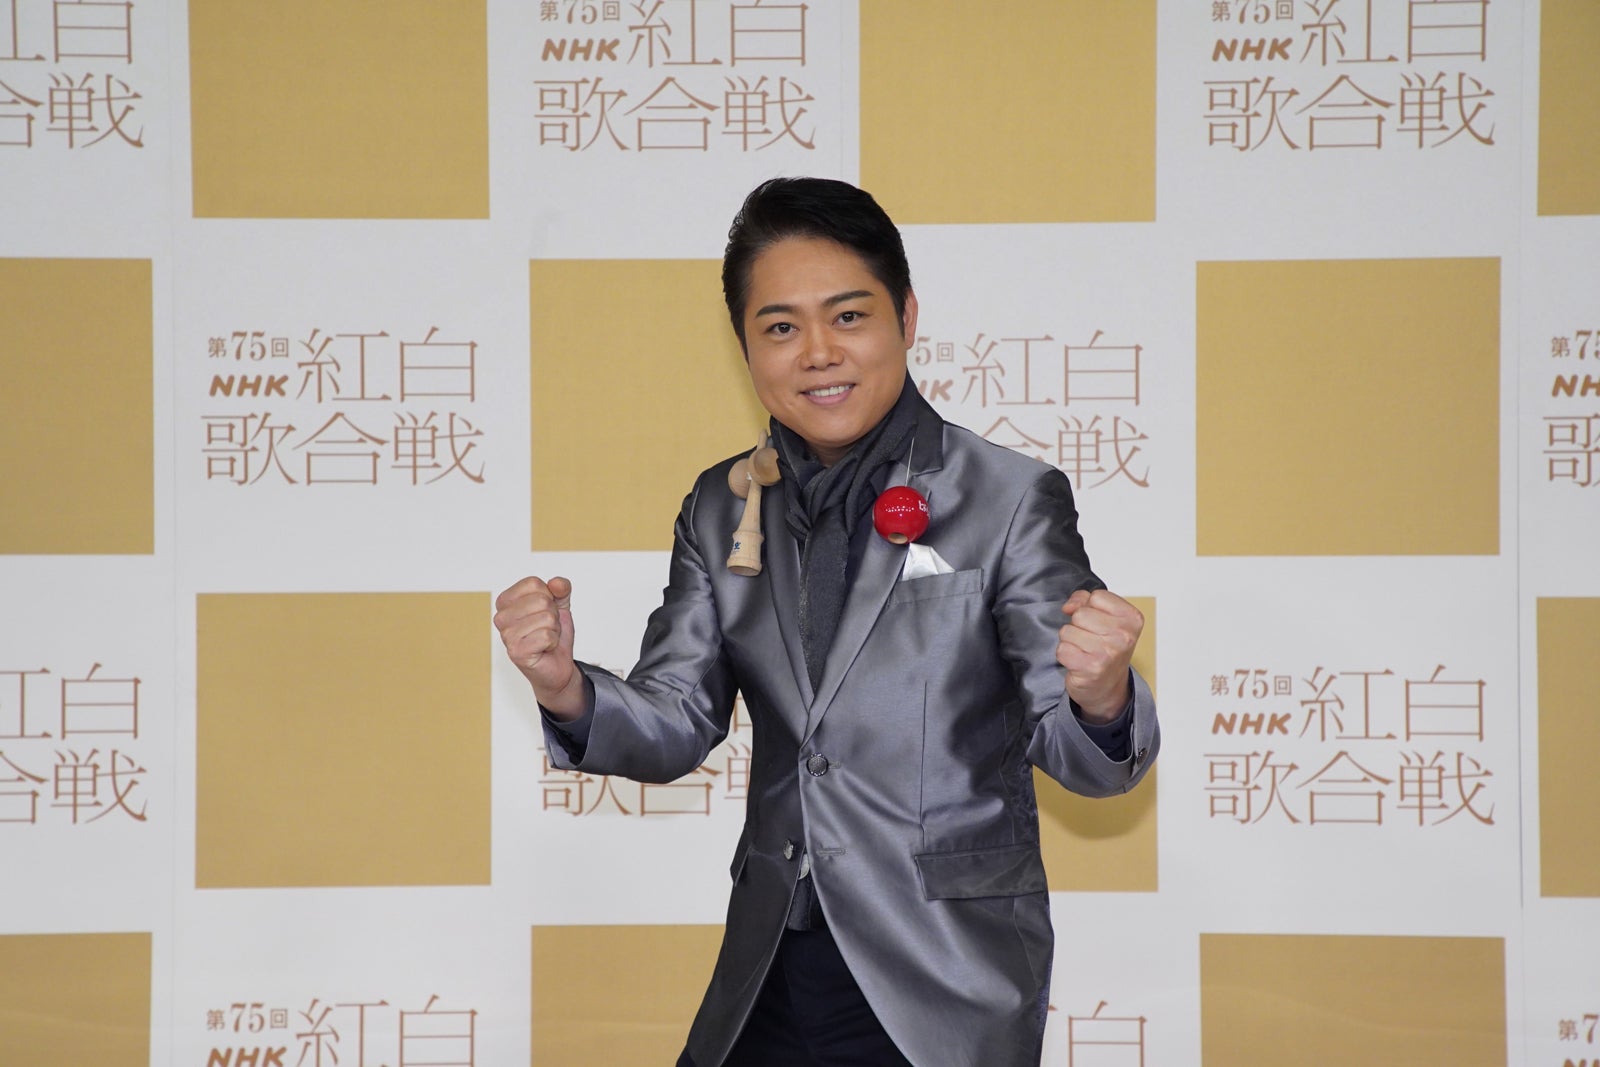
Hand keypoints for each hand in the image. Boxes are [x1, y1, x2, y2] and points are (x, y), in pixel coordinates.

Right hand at [493, 576, 584, 719]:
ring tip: (545, 639)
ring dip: (553, 629)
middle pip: (541, 600)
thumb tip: (557, 583)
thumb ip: (561, 589)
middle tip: (546, 628)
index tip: (544, 611)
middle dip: (553, 615)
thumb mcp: (560, 605)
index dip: (549, 596)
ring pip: (546, 618)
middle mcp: (501, 617)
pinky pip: (546, 635)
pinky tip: (544, 649)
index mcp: (506, 601)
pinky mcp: (516, 652)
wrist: (557, 665)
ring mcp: (506, 635)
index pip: (533, 583)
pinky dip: (553, 642)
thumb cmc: (552, 634)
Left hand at [1057, 588, 1141, 722]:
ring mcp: (1108, 653)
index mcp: (1132, 619)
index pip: (1097, 596)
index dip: (1090, 607)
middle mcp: (1123, 636)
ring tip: (1085, 651)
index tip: (1099, 623)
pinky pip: (1062, 649)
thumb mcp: (1105, 618)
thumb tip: (1068, 606)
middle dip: (1079, 626)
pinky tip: (1079, 661)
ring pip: (1067, 631)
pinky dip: (1065, 655)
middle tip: (1091, 640)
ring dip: (1071, 641)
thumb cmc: (1106, 649)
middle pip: (1080, 614)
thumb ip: (1085, 600)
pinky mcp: (1090, 668)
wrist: (1108, 687)